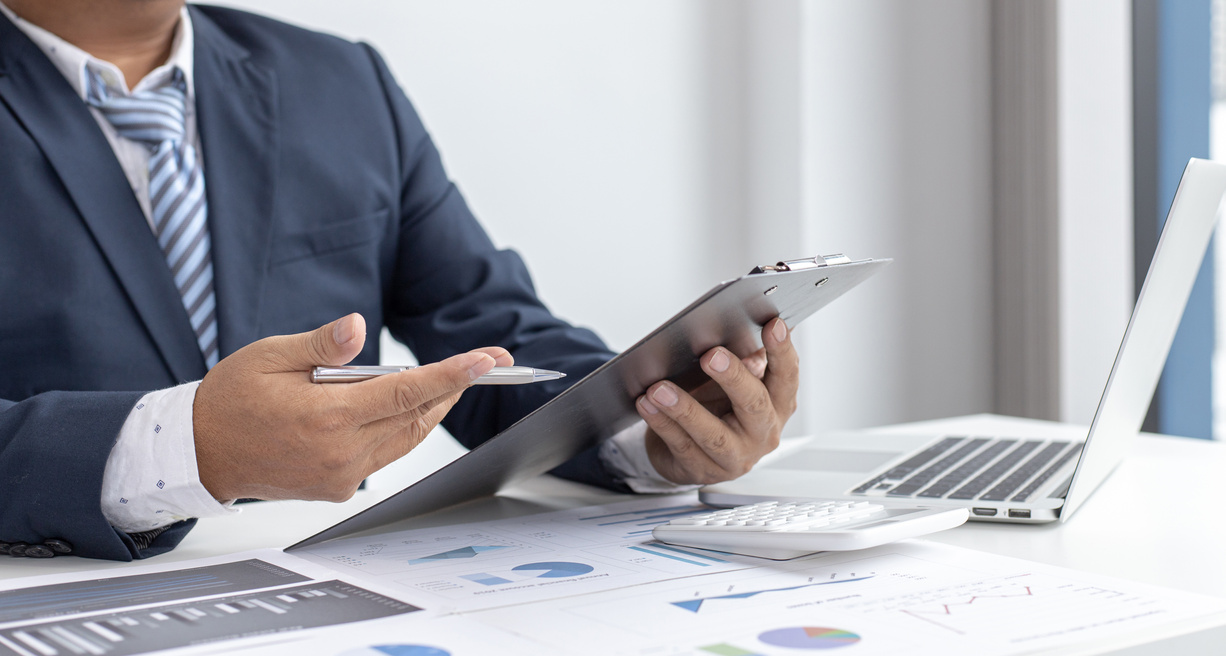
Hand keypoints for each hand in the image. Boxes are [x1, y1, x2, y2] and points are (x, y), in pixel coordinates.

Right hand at [192, 313, 511, 501]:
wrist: (200, 453)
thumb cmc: (232, 398)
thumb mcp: (271, 356)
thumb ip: (322, 344)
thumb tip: (358, 327)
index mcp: (327, 418)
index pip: (406, 392)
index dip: (452, 375)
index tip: (486, 361)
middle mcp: (341, 453)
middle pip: (416, 416)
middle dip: (455, 386)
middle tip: (488, 361)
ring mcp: (342, 475)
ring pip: (406, 437)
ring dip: (434, 407)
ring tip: (460, 377)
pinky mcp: (339, 488)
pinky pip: (386, 454)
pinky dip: (403, 427)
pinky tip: (410, 404)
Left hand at [636, 317, 797, 484]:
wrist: (694, 455)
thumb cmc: (718, 410)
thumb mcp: (734, 384)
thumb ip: (743, 362)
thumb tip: (743, 340)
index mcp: (777, 405)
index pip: (787, 376)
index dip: (782, 350)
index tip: (773, 324)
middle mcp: (763, 433)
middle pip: (754, 404)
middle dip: (733, 378)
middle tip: (711, 355)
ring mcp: (735, 457)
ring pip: (713, 434)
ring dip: (685, 409)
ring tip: (659, 388)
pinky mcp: (702, 470)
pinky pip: (681, 445)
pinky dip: (662, 423)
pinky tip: (647, 404)